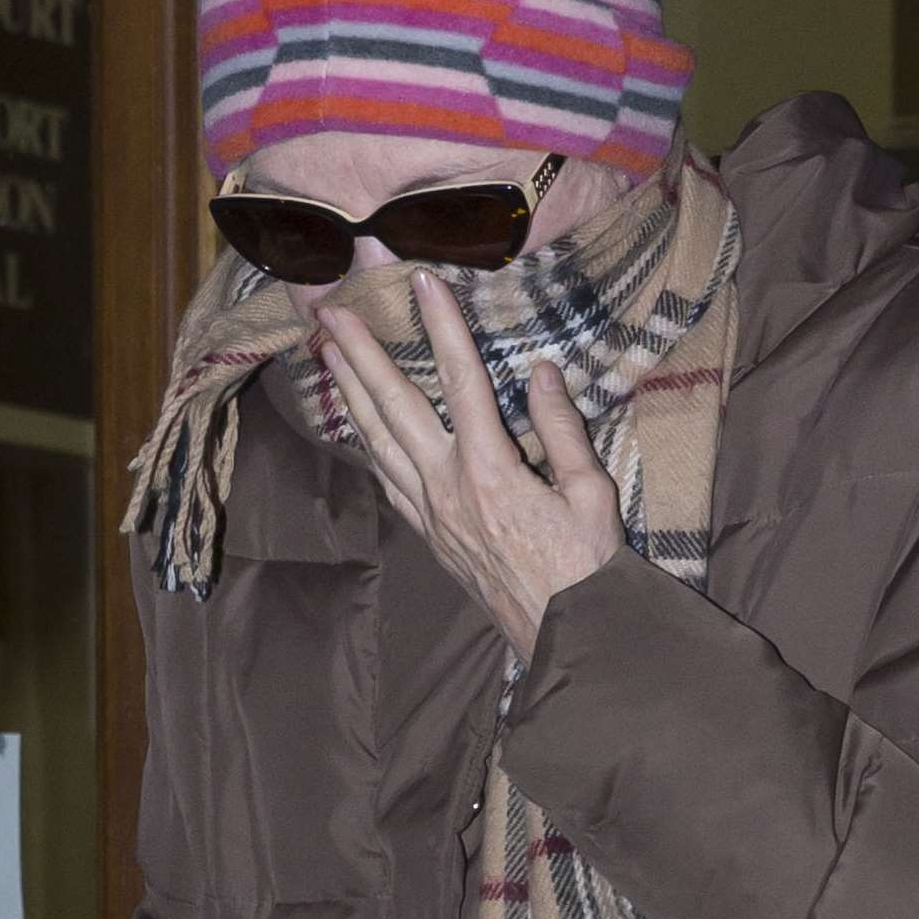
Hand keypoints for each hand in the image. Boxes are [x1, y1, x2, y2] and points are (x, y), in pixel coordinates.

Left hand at [317, 268, 624, 659]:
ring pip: (377, 440)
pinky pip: (386, 478)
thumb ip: (563, 428)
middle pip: (393, 406)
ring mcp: (430, 512)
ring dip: (350, 392)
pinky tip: (356, 422)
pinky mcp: (428, 534)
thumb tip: (541, 372)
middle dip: (359, 353)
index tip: (422, 283)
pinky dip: (366, 442)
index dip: (441, 327)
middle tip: (329, 311)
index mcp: (490, 470)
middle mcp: (446, 486)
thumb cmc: (587, 566)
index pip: (461, 381)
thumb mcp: (591, 492)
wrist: (565, 635)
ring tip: (327, 352)